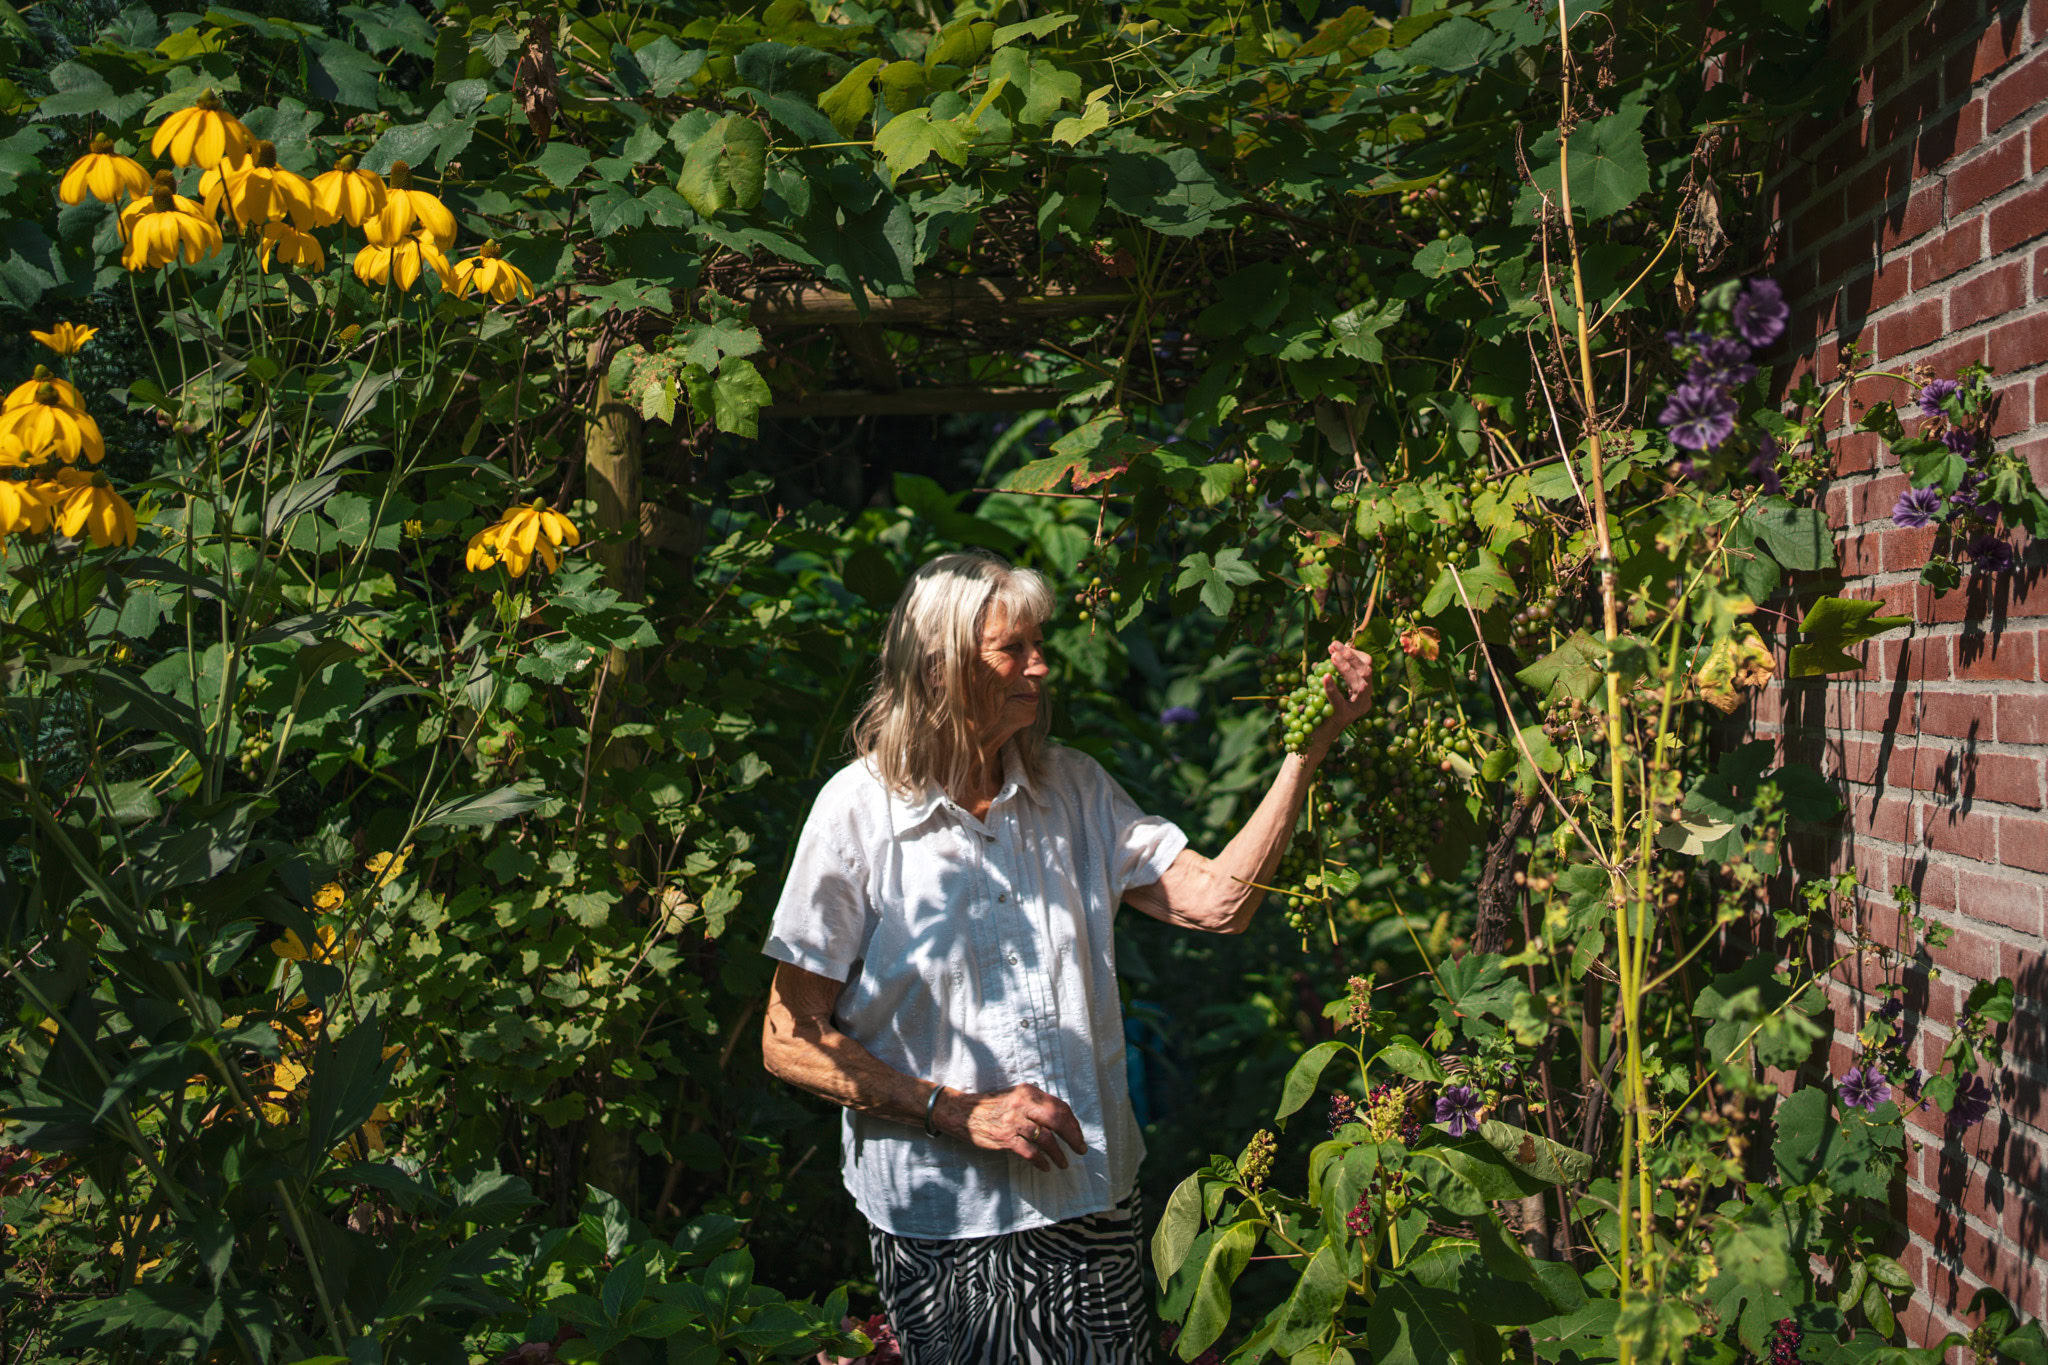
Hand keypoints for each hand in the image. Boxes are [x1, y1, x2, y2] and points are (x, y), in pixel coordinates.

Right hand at [937, 1082, 1086, 1170]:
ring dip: (1058, 1154)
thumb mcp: (1016, 1096)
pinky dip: (1041, 1161)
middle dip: (1072, 1137)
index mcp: (1029, 1092)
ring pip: (1046, 1139)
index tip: (1078, 1136)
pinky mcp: (1005, 1137)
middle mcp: (1023, 1104)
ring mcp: (1014, 1121)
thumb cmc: (993, 1106)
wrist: (964, 1113)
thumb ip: (1036, 1104)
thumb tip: (1062, 1120)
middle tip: (1080, 1149)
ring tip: (1063, 1163)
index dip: (1073, 1123)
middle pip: (1057, 1120)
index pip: (1059, 1107)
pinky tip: (1045, 1167)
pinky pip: (1030, 1152)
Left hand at [1305, 642, 1373, 751]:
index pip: (1366, 666)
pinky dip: (1332, 688)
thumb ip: (1333, 670)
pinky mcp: (1344, 718)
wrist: (1313, 735)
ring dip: (1346, 669)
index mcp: (1364, 690)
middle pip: (1366, 673)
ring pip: (1360, 685)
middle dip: (1351, 657)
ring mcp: (1357, 710)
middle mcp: (1365, 699)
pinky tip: (1325, 677)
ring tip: (1333, 658)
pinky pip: (1340, 701)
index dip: (1353, 653)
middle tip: (1334, 647)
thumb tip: (1333, 649)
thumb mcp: (1328, 685)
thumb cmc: (1321, 707)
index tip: (1335, 645)